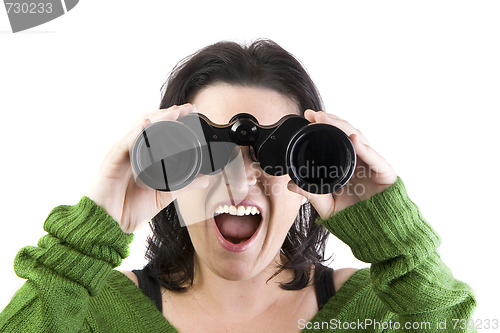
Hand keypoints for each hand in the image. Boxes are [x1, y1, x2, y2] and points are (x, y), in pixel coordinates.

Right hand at [87, 104, 207, 232]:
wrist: (109, 226)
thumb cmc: (130, 209)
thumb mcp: (163, 194)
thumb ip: (183, 185)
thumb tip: (205, 179)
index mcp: (140, 156)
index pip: (156, 130)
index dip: (172, 119)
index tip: (190, 112)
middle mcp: (129, 151)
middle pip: (148, 124)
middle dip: (167, 114)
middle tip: (186, 108)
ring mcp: (119, 155)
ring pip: (137, 129)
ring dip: (156, 118)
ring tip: (173, 112)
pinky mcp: (110, 163)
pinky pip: (123, 145)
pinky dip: (135, 133)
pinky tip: (146, 125)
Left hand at [287, 110, 396, 219]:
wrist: (377, 233)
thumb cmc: (355, 217)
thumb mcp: (327, 205)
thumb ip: (311, 194)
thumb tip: (290, 185)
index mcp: (347, 163)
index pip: (335, 139)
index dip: (323, 127)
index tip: (308, 118)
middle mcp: (360, 159)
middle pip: (345, 133)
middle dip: (330, 121)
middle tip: (313, 114)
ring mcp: (373, 164)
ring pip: (358, 139)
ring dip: (342, 127)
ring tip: (327, 119)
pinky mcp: (385, 172)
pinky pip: (374, 158)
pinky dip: (364, 148)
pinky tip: (353, 140)